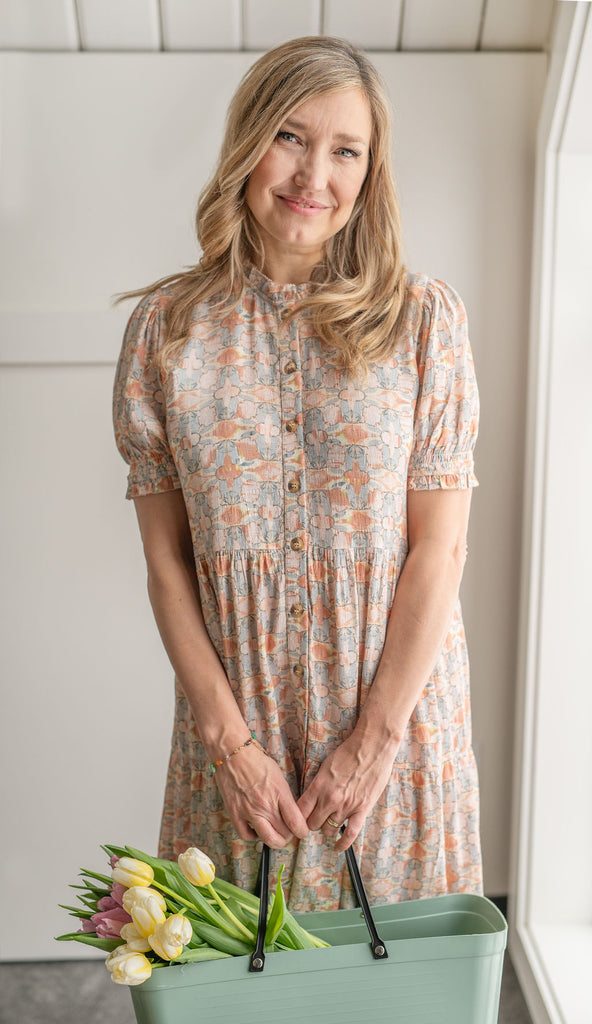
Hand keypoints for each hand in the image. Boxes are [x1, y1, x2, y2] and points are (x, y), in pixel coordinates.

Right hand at [213, 743, 308, 848]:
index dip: (302, 831)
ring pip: (268, 839)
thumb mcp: (279, 776)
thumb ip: (286, 796)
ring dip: (275, 840)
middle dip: (290, 835)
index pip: (296, 823)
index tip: (302, 830)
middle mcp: (265, 805)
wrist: (234, 754)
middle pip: (284, 834)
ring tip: (276, 835)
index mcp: (279, 793)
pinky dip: (253, 836)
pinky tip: (257, 830)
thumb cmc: (258, 761)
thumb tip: (292, 814)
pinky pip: (246, 835)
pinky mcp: (235, 813)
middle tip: (289, 830)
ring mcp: (249, 811)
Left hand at [296, 732, 398, 851]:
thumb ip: (318, 784)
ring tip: (329, 824)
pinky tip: (338, 847)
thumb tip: (311, 798)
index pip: (300, 811)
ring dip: (328, 828)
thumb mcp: (326, 766)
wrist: (372, 747)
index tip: (298, 819)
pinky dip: (343, 843)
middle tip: (316, 820)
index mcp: (318, 786)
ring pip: (329, 829)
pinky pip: (350, 834)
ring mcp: (346, 806)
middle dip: (312, 823)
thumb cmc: (349, 752)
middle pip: (312, 823)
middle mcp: (330, 798)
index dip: (297, 817)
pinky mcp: (362, 809)